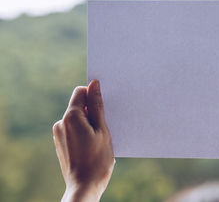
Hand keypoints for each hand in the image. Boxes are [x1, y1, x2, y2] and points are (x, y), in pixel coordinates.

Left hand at [53, 80, 114, 201]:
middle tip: (106, 126)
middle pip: (79, 105)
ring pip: (77, 118)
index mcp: (71, 116)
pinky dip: (84, 132)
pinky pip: (74, 130)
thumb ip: (97, 105)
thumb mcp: (102, 130)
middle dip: (93, 111)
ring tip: (100, 139)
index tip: (105, 106)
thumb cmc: (97, 160)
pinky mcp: (60, 143)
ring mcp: (59, 134)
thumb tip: (94, 84)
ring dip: (89, 123)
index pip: (80, 91)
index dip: (93, 95)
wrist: (84, 187)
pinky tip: (93, 146)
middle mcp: (61, 123)